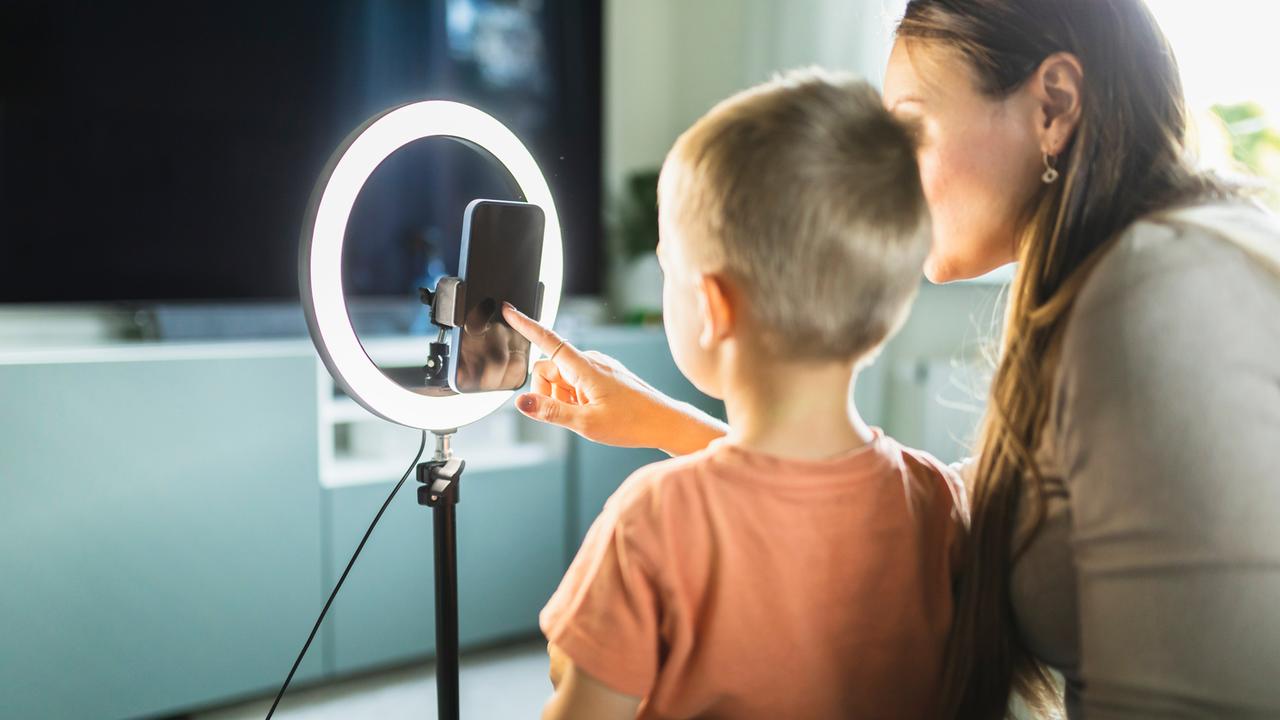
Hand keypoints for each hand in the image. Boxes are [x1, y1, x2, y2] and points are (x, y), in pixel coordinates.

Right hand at [501, 303, 726, 454]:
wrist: (665, 423)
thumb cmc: (632, 422)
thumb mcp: (586, 423)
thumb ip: (550, 412)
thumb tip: (521, 403)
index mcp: (584, 367)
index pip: (547, 340)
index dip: (525, 325)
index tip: (508, 310)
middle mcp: (589, 361)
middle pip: (547, 370)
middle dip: (548, 393)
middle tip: (572, 413)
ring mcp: (597, 367)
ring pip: (560, 380)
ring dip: (563, 399)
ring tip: (587, 414)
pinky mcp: (603, 375)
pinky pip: (575, 383)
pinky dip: (574, 399)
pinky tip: (593, 411)